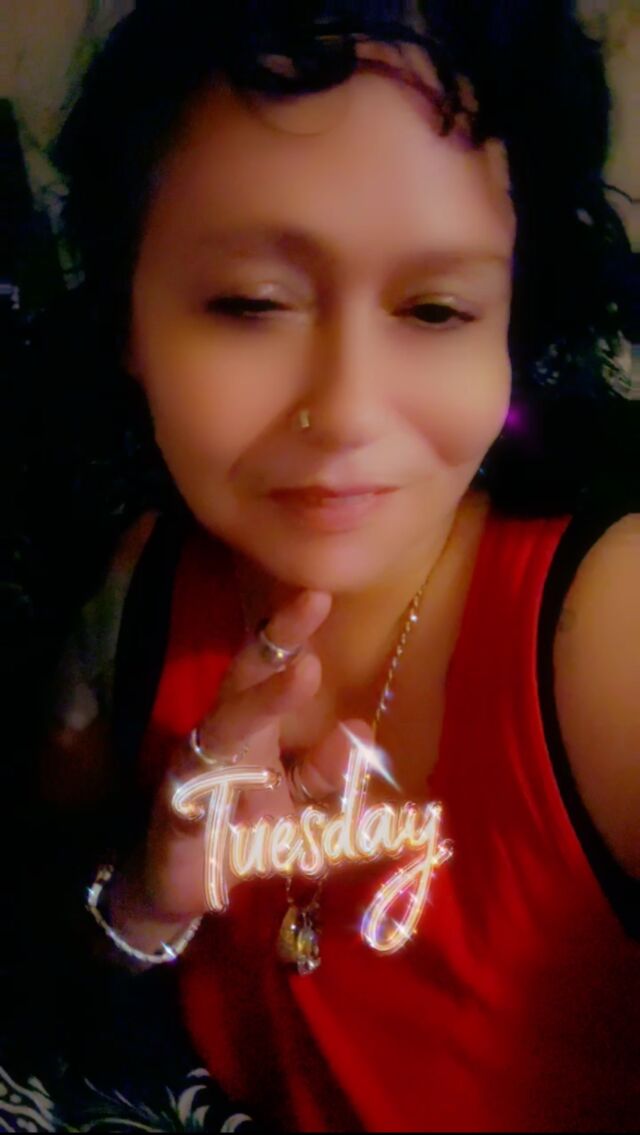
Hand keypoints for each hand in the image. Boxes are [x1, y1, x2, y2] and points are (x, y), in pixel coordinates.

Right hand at [108, 589, 357, 940]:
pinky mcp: (179, 816)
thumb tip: (359, 730)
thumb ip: (328, 776)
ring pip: (225, 727)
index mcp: (253, 727)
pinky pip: (199, 798)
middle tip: (313, 602)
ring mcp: (196, 771)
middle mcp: (222, 736)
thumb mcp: (302, 812)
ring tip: (302, 670)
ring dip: (263, 700)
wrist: (184, 888)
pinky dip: (222, 790)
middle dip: (277, 638)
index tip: (320, 595)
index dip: (291, 632)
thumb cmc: (244, 835)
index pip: (272, 669)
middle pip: (243, 676)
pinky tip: (240, 781)